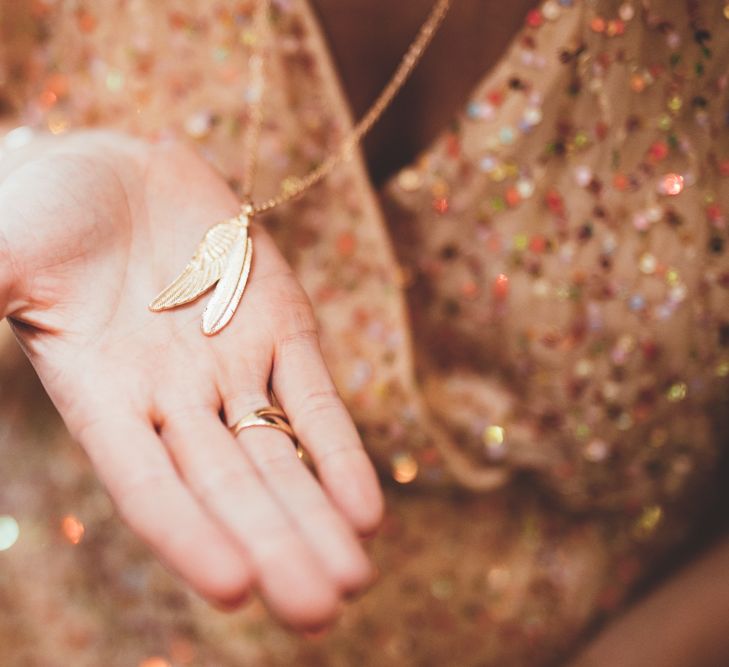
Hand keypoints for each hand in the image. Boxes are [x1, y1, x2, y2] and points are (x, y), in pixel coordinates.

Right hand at [0, 130, 383, 628]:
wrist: (121, 170)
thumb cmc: (50, 211)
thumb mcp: (8, 254)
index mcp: (105, 397)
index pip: (148, 484)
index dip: (188, 533)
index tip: (236, 588)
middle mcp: (176, 400)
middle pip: (230, 487)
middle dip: (275, 544)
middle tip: (320, 611)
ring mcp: (234, 366)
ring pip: (279, 455)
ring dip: (317, 515)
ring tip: (354, 579)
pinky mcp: (283, 328)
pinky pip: (314, 398)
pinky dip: (340, 450)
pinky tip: (367, 511)